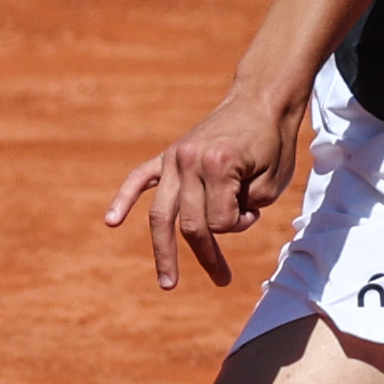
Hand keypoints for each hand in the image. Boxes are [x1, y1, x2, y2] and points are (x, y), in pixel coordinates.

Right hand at [103, 88, 302, 289]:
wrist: (261, 100)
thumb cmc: (273, 143)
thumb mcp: (272, 183)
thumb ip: (243, 210)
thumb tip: (213, 225)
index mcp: (218, 166)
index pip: (220, 222)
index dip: (241, 225)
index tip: (255, 209)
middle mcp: (189, 161)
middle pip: (188, 224)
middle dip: (207, 254)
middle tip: (223, 280)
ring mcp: (174, 157)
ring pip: (161, 213)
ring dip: (163, 251)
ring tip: (168, 282)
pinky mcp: (168, 155)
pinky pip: (139, 179)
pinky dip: (124, 199)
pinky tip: (111, 221)